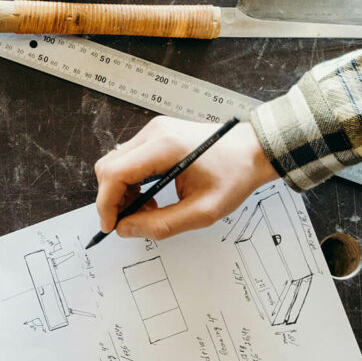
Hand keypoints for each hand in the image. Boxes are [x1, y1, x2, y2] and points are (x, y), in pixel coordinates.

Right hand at [93, 117, 277, 240]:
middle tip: (130, 219)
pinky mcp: (156, 134)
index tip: (111, 226)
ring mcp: (153, 131)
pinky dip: (131, 181)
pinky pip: (128, 160)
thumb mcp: (202, 211)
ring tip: (147, 208)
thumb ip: (160, 224)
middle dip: (112, 198)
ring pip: (115, 163)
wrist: (255, 150)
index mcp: (164, 146)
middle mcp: (154, 133)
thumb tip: (125, 229)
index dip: (106, 204)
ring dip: (122, 191)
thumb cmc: (236, 176)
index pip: (114, 174)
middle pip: (108, 167)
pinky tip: (151, 195)